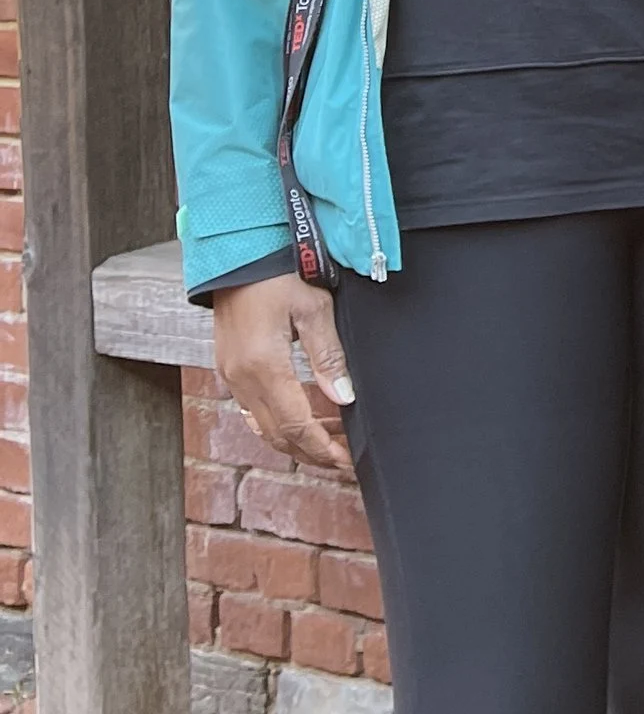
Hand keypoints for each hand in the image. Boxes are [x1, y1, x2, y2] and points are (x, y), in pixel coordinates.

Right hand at [213, 274, 353, 473]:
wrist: (237, 252)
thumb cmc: (279, 274)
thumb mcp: (314, 309)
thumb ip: (328, 357)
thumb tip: (344, 398)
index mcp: (264, 367)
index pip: (296, 425)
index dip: (322, 448)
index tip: (346, 461)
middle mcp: (241, 378)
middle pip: (278, 435)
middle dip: (311, 453)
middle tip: (343, 461)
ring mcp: (230, 375)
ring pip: (263, 426)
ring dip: (295, 441)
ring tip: (328, 445)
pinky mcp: (227, 367)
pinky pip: (252, 409)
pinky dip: (277, 423)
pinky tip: (300, 420)